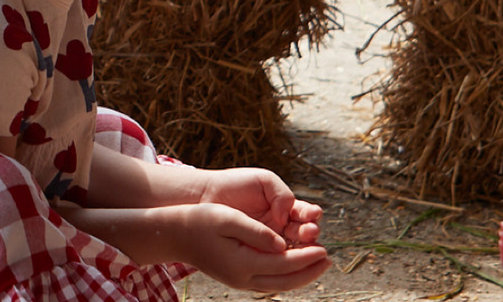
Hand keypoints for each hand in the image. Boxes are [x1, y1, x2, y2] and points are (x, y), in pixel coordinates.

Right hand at [169, 201, 328, 291]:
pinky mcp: (238, 278)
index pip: (284, 263)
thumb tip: (280, 244)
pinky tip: (292, 264)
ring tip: (317, 263)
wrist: (174, 234)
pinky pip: (270, 281)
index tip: (323, 248)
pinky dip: (286, 275)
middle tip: (328, 259)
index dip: (306, 257)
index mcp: (242, 264)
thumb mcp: (226, 218)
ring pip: (280, 284)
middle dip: (310, 271)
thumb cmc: (198, 220)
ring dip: (301, 275)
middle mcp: (244, 278)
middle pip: (286, 280)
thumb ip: (254, 231)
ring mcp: (241, 281)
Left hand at [197, 167, 323, 247]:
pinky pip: (278, 256)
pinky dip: (287, 256)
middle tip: (309, 230)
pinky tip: (290, 252)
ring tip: (305, 239)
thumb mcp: (263, 181)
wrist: (208, 195)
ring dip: (304, 245)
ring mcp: (272, 238)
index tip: (313, 213)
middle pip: (305, 232)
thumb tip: (286, 218)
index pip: (306, 213)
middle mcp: (282, 224)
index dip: (312, 214)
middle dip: (311, 231)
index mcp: (285, 206)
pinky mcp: (261, 250)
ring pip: (295, 246)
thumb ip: (281, 194)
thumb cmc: (235, 184)